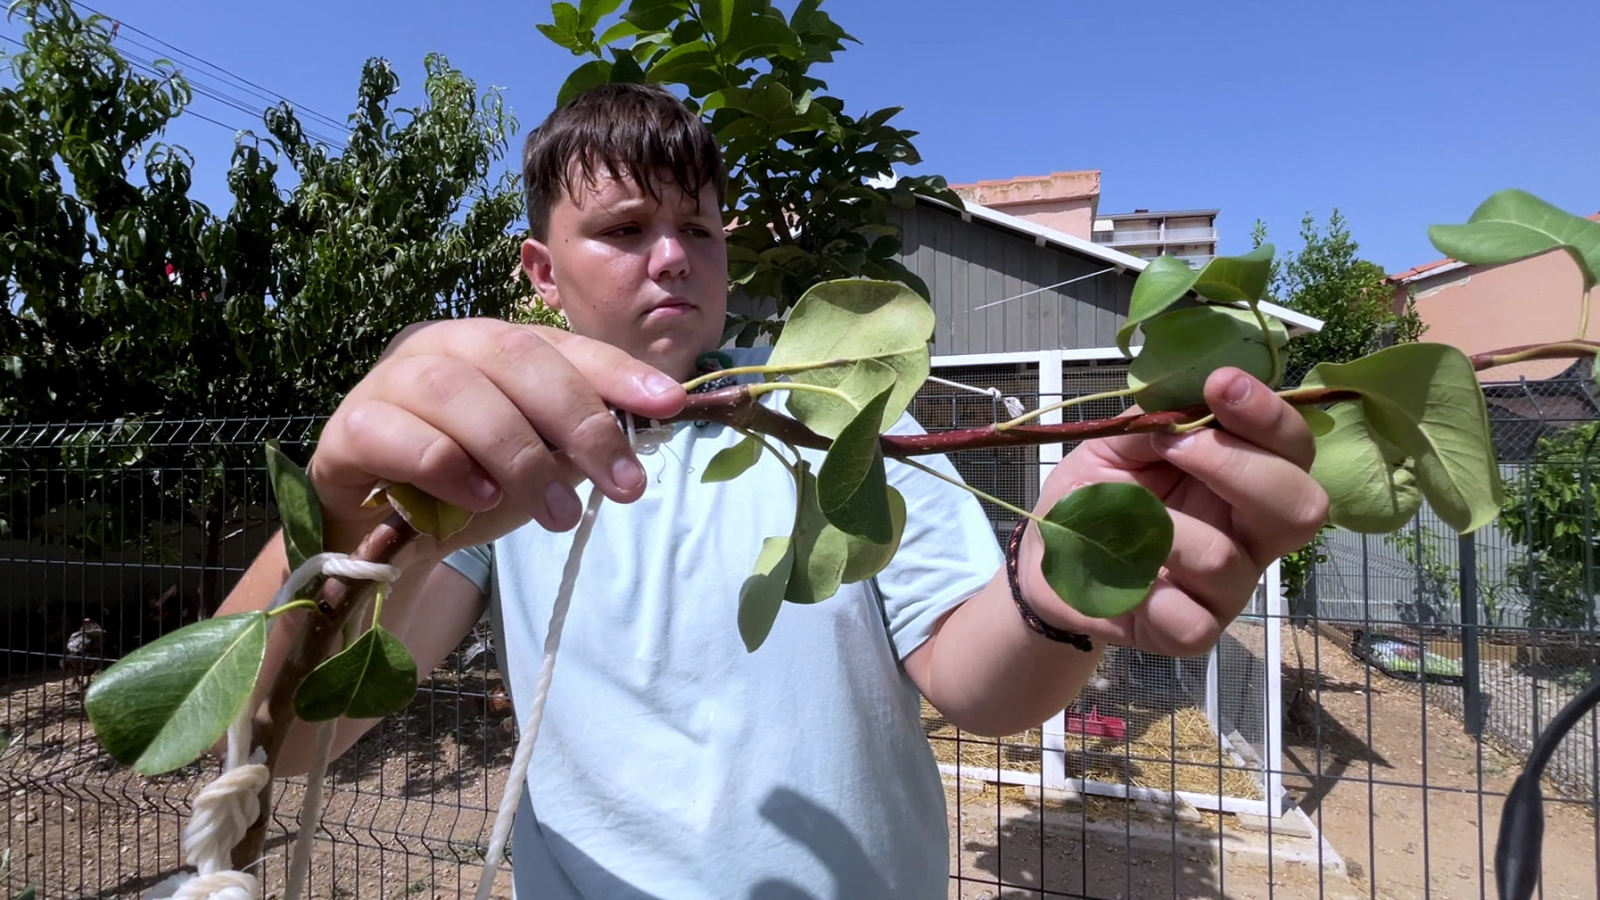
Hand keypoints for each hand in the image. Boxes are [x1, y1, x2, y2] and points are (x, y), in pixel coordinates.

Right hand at [307, 319, 687, 553]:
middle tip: (624, 485)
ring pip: (458, 393)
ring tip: (558, 514)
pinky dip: (446, 465)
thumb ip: (577, 442)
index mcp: (492, 343)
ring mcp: (389, 380)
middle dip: (579, 421)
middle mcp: (441, 345)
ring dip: (519, 456)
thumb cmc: (466, 481)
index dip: (617, 372)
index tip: (669, 404)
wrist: (376, 525)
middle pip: (514, 358)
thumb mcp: (536, 461)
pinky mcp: (350, 428)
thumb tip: (645, 431)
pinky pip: (397, 433)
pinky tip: (479, 500)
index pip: (562, 345)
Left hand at [1017, 367, 1328, 656]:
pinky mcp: (1193, 631)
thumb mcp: (1115, 441)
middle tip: (1171, 446)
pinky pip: (1192, 622)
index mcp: (1246, 476)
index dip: (1269, 416)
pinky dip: (1146, 593)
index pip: (1293, 446)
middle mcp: (1252, 532)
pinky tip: (1120, 577)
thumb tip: (1189, 393)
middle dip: (1237, 466)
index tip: (1221, 385)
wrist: (1048, 556)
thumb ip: (1155, 419)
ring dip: (1164, 529)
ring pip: (1226, 560)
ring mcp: (1228, 587)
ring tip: (1119, 517)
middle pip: (1302, 507)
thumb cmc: (1096, 493)